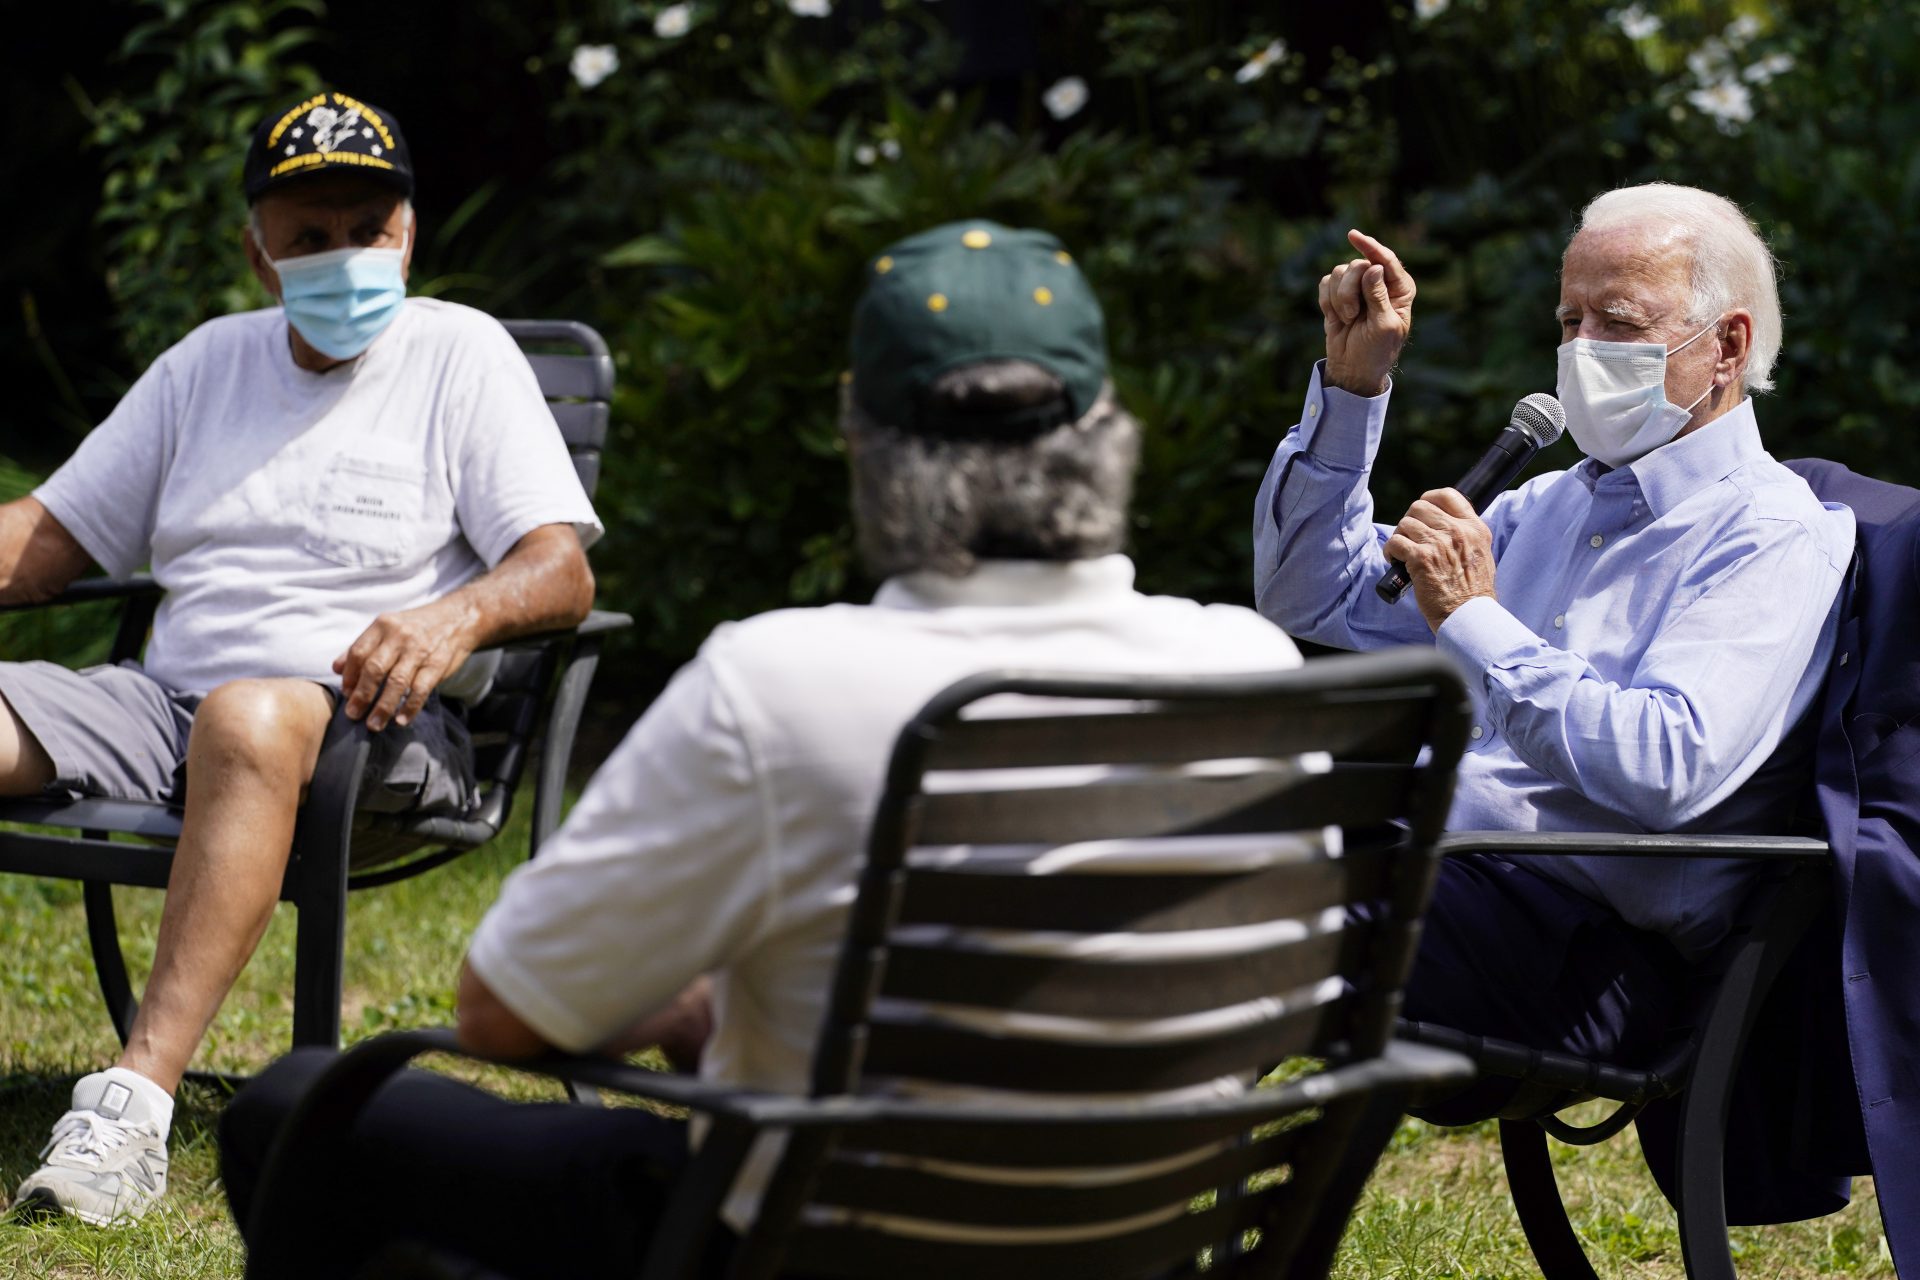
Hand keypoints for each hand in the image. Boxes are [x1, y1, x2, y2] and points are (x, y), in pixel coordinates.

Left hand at [333, 598, 478, 730]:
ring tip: (374, 725)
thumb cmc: (416, 627)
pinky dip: (410, 707)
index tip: (346, 694)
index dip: (350, 676)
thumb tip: (336, 668)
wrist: (458, 619)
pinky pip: (421, 689)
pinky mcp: (438, 664)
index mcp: (383, 626)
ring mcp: (420, 650)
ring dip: (383, 707)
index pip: (358, 653)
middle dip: (361, 695)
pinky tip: (401, 720)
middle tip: (353, 715)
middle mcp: (399, 636)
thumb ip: (363, 647)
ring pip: (396, 682)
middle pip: (374, 669)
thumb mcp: (388, 628)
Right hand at [1320, 229, 1415, 396]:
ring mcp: (1357, 286)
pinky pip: (1325, 283)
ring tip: (1347, 320)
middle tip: (1353, 316)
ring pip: (1339, 272)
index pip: (1386, 260)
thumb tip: (1374, 267)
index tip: (1353, 236)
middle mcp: (1378, 282)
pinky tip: (1337, 318)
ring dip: (1338, 300)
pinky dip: (1327, 302)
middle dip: (1349, 291)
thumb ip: (1379, 296)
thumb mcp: (1383, 326)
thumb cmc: (1376, 350)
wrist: (1353, 367)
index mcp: (1399, 288)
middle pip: (1357, 265)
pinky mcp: (1336, 293)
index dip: (1371, 247)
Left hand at [1382, 488, 1495, 631]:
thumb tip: (1444, 525)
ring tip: (1402, 552)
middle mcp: (1458, 531)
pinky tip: (1395, 561)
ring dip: (1400, 536)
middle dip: (1410, 520)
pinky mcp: (1421, 558)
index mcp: (1475, 528)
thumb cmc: (1473, 591)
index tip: (1422, 513)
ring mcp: (1438, 543)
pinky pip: (1396, 542)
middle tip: (1410, 538)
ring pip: (1406, 523)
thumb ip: (1466, 536)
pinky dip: (1390, 551)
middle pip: (1421, 506)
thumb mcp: (1481, 554)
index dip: (1429, 499)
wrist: (1469, 615)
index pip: (1448, 495)